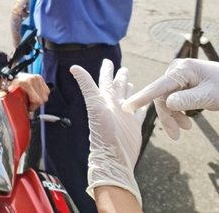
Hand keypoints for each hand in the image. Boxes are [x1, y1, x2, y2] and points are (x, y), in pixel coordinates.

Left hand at [9, 72, 49, 110]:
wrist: (9, 74)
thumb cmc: (9, 84)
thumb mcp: (11, 94)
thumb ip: (17, 103)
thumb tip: (25, 114)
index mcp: (25, 83)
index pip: (36, 100)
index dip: (33, 107)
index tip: (28, 108)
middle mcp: (33, 79)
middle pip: (42, 99)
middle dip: (36, 105)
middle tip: (30, 105)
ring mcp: (37, 78)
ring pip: (45, 95)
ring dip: (40, 99)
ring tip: (33, 100)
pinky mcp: (40, 77)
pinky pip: (46, 90)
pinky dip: (42, 94)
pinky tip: (36, 95)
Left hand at [71, 60, 144, 204]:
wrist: (114, 157)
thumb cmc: (102, 132)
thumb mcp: (94, 104)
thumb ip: (86, 85)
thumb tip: (73, 66)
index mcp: (105, 99)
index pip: (105, 80)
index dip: (107, 70)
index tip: (108, 60)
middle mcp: (115, 106)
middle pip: (118, 87)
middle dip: (120, 77)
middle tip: (124, 68)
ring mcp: (125, 115)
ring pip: (129, 98)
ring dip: (130, 90)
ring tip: (131, 83)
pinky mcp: (135, 125)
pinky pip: (140, 113)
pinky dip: (143, 106)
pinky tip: (146, 103)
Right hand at [123, 59, 218, 139]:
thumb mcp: (210, 97)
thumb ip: (188, 100)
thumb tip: (168, 103)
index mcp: (182, 69)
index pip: (159, 86)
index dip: (142, 97)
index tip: (127, 107)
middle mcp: (177, 69)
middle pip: (161, 96)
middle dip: (167, 116)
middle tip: (176, 136)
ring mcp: (178, 76)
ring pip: (165, 100)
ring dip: (172, 116)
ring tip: (184, 131)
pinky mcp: (181, 83)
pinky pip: (172, 99)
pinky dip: (177, 112)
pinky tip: (185, 124)